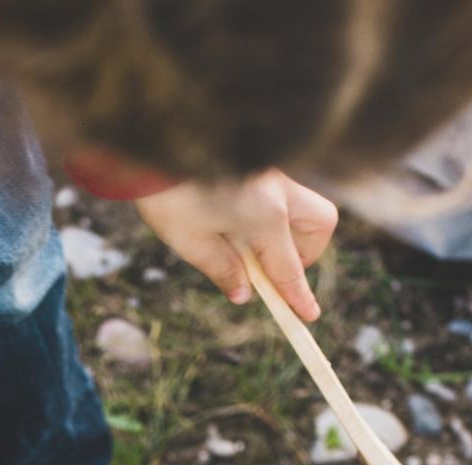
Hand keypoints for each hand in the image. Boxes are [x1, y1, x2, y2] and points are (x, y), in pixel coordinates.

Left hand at [133, 170, 338, 321]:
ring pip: (305, 204)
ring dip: (291, 231)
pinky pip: (281, 192)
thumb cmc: (168, 195)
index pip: (289, 267)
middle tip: (273, 268)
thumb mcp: (191, 242)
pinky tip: (236, 220)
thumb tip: (244, 293)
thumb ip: (223, 269)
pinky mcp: (258, 163)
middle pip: (319, 224)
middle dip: (308, 252)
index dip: (298, 295)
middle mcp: (278, 190)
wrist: (152, 143)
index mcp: (266, 215)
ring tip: (251, 245)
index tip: (308, 315)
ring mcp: (271, 172)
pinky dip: (271, 213)